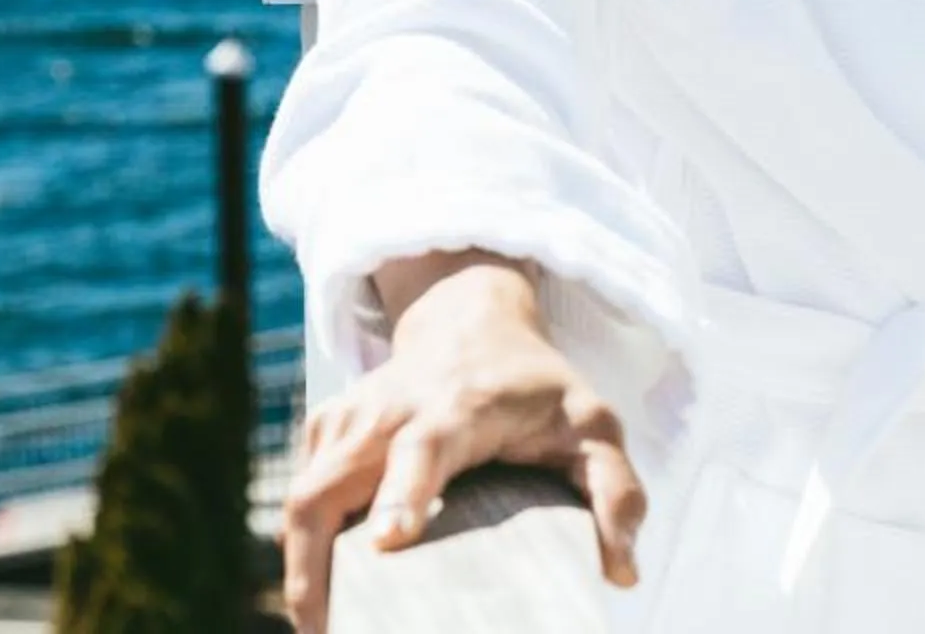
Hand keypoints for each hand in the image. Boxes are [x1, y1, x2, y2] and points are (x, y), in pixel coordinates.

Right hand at [278, 252, 646, 632]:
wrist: (470, 321)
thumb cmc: (537, 387)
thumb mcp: (593, 425)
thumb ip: (616, 491)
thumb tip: (622, 573)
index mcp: (457, 406)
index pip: (420, 446)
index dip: (401, 491)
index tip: (390, 539)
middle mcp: (388, 410)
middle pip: (326, 486)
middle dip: (314, 569)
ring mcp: (347, 419)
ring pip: (302, 500)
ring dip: (304, 574)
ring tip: (331, 632)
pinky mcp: (324, 431)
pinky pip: (301, 500)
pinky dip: (306, 554)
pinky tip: (332, 599)